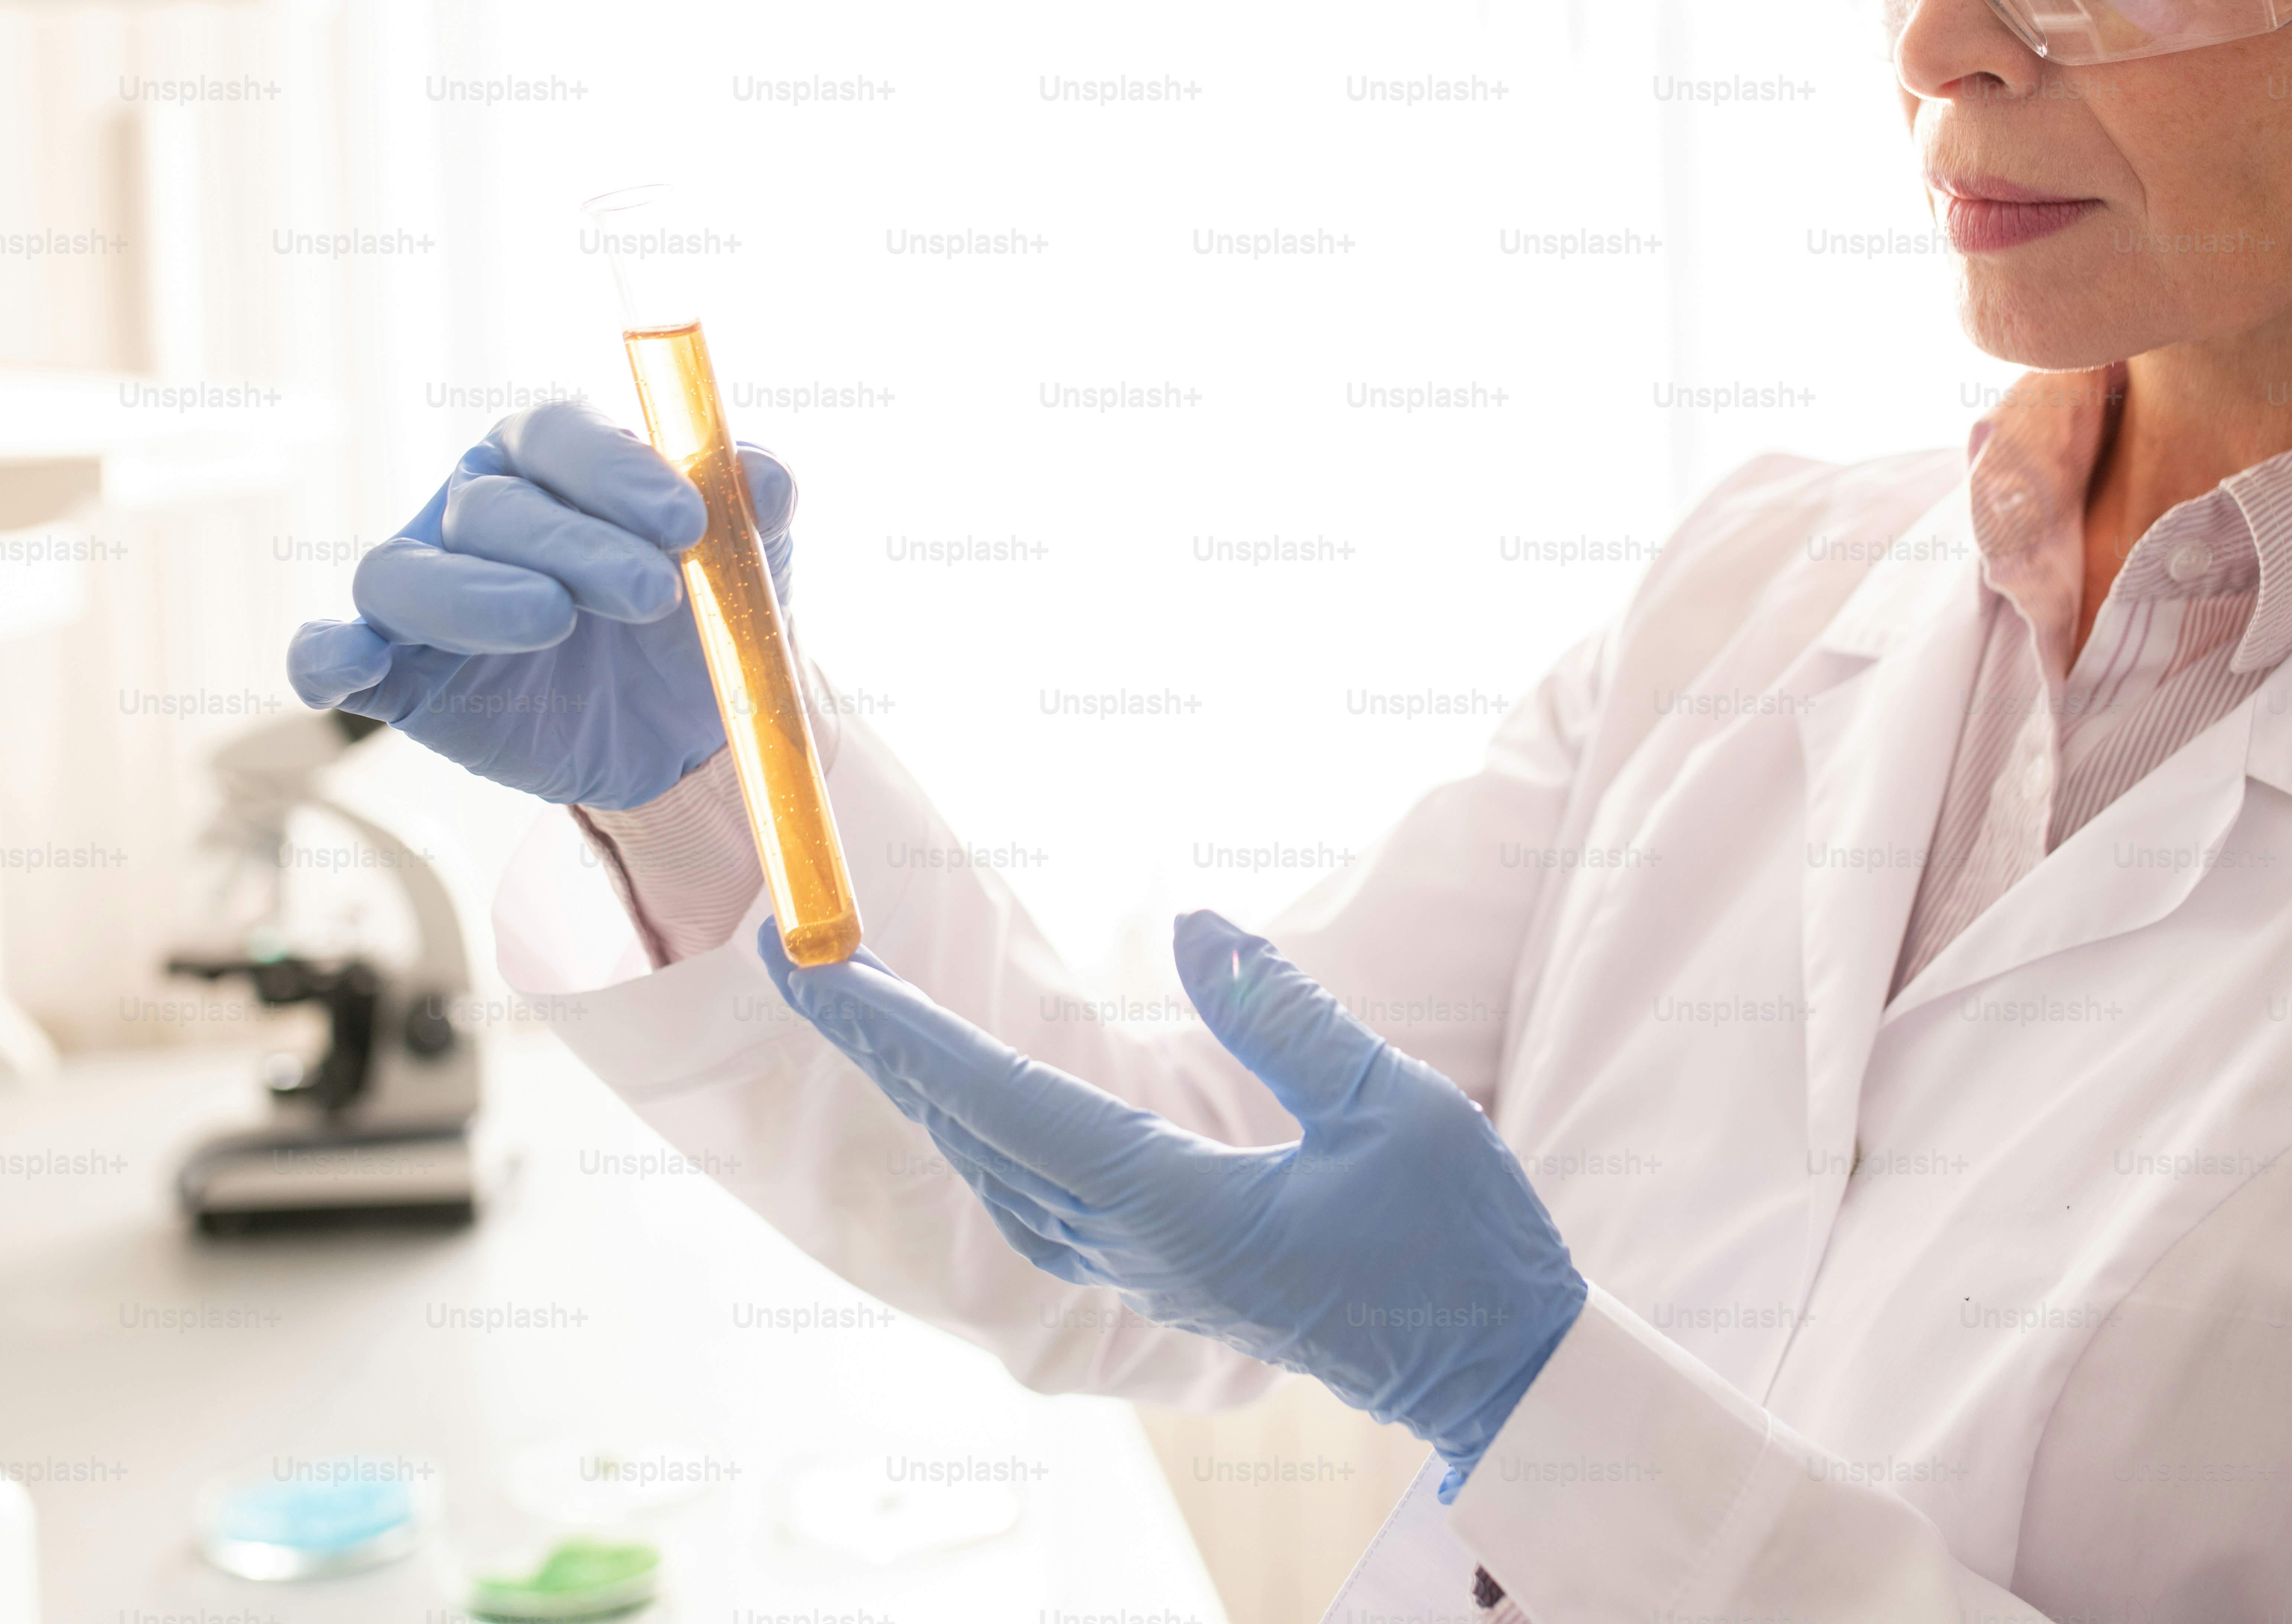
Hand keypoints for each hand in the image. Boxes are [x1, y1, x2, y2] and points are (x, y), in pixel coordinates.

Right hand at [285, 400, 794, 809]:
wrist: (685, 729)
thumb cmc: (702, 617)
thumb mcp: (748, 563)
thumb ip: (756, 509)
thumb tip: (767, 479)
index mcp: (550, 460)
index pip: (557, 433)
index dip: (615, 469)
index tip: (688, 518)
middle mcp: (475, 510)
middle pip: (494, 506)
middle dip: (576, 545)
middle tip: (655, 593)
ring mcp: (427, 590)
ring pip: (407, 570)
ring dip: (475, 595)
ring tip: (552, 619)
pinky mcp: (397, 672)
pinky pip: (331, 651)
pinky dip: (328, 654)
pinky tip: (349, 666)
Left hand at [759, 911, 1586, 1495]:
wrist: (1493, 1365)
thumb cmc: (1460, 1238)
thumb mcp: (1392, 1104)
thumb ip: (1283, 1017)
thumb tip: (1190, 925)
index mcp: (1177, 1209)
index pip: (1000, 1102)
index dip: (901, 1030)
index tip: (819, 969)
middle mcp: (1135, 1245)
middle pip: (972, 1129)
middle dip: (878, 1040)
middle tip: (798, 953)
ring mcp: (1146, 1265)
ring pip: (993, 1166)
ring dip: (921, 1083)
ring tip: (861, 1005)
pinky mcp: (1168, 1267)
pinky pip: (1037, 1191)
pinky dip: (980, 1127)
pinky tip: (962, 1094)